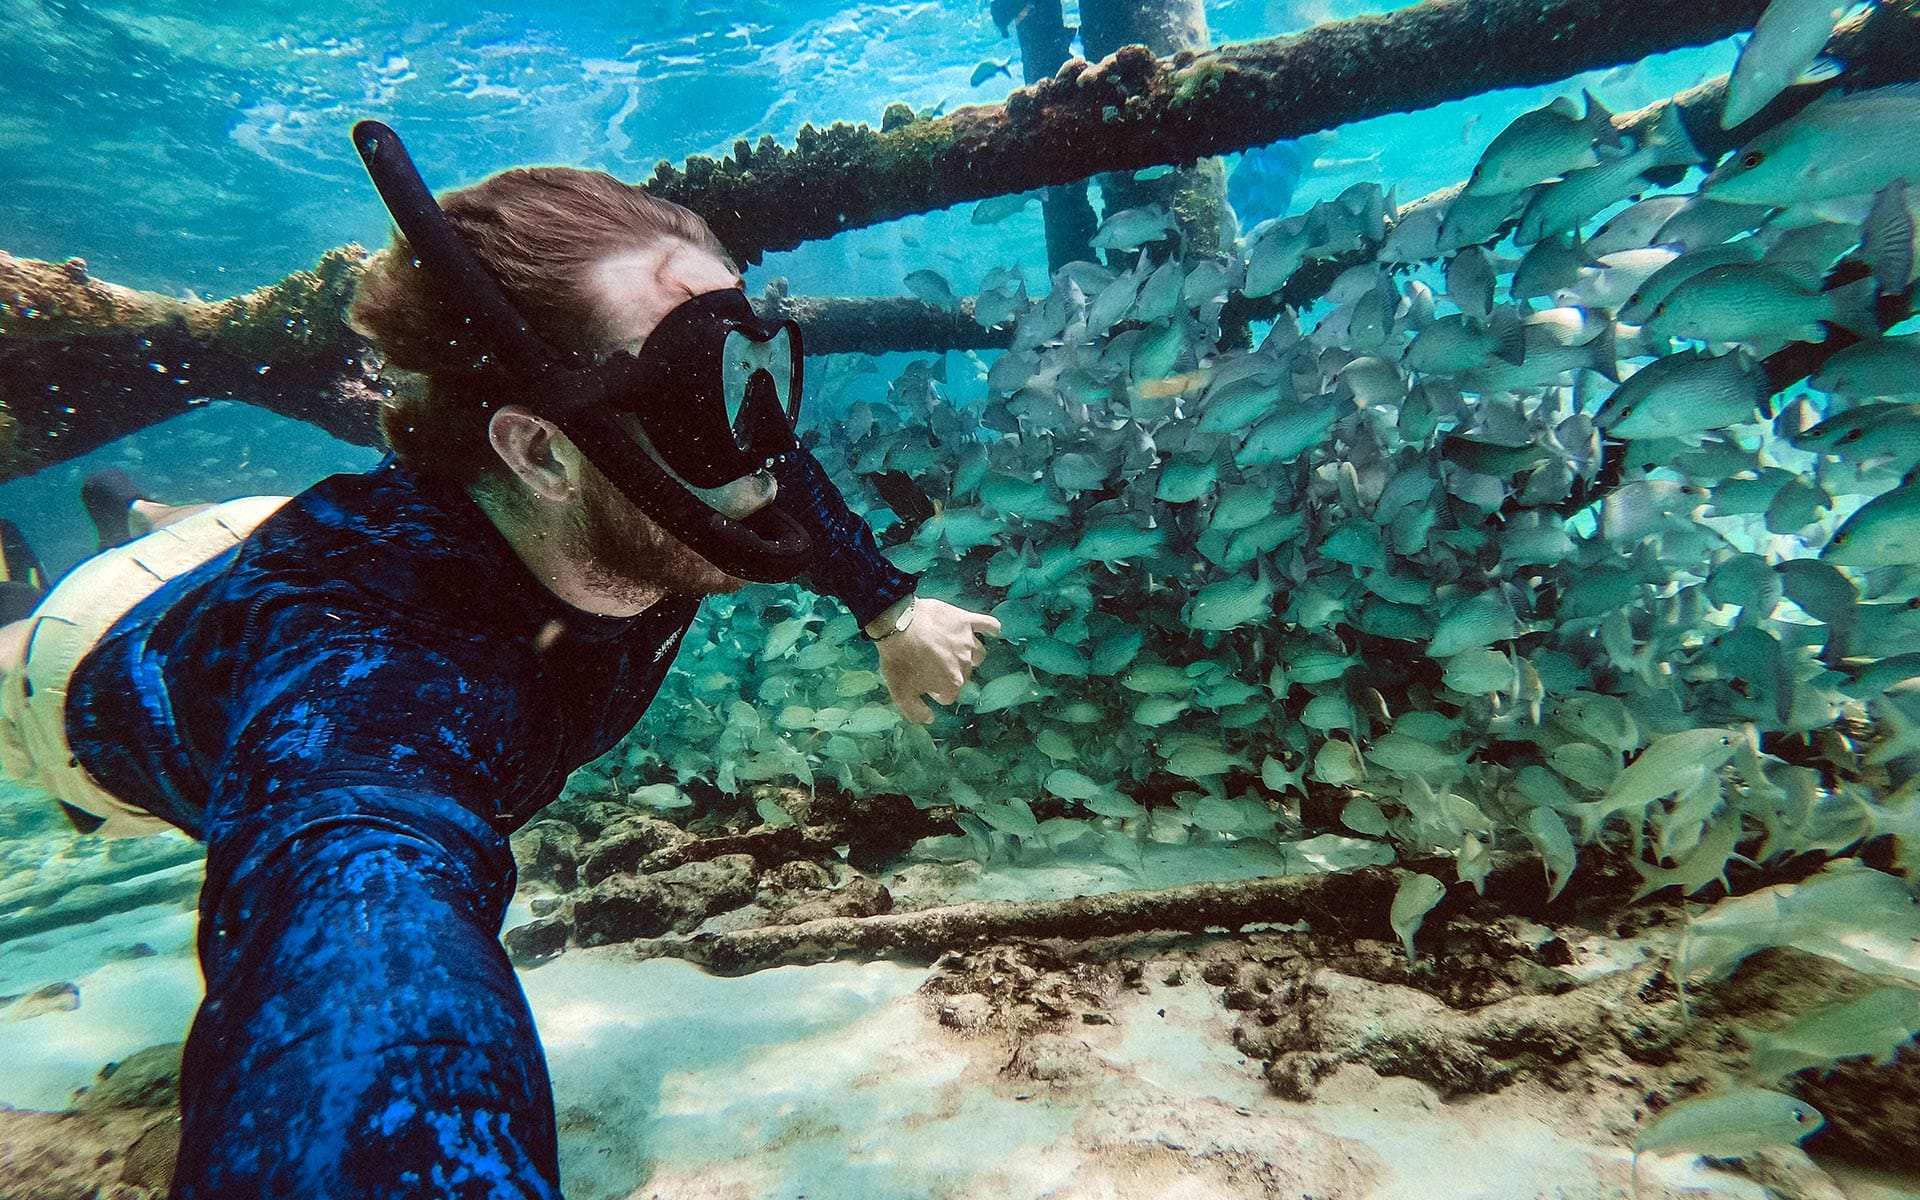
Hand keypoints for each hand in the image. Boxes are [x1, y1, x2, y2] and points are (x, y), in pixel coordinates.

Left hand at [874, 597, 999, 723]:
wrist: (896, 622)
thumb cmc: (899, 659)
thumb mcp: (900, 693)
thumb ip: (916, 712)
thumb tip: (929, 719)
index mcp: (952, 684)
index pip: (949, 695)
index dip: (935, 690)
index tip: (924, 681)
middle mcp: (965, 665)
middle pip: (964, 675)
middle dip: (951, 673)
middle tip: (933, 664)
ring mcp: (968, 642)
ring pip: (978, 653)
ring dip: (968, 655)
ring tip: (954, 650)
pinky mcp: (966, 620)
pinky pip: (989, 625)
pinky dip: (992, 628)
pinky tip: (992, 631)